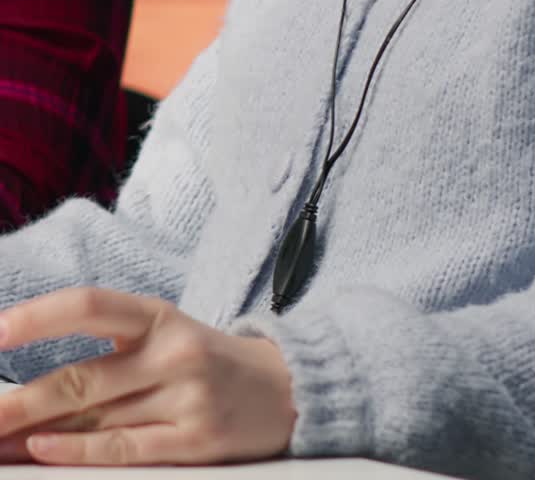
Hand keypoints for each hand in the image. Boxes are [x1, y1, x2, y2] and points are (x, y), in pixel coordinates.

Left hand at [0, 287, 296, 465]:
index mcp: (159, 315)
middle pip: (79, 377)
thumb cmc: (207, 363)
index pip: (90, 306)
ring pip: (93, 417)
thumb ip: (106, 356)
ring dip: (33, 433)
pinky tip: (42, 449)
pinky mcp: (195, 441)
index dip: (39, 317)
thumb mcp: (164, 338)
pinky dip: (78, 451)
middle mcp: (171, 351)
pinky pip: (124, 447)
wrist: (285, 389)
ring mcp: (185, 397)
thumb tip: (32, 394)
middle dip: (16, 401)